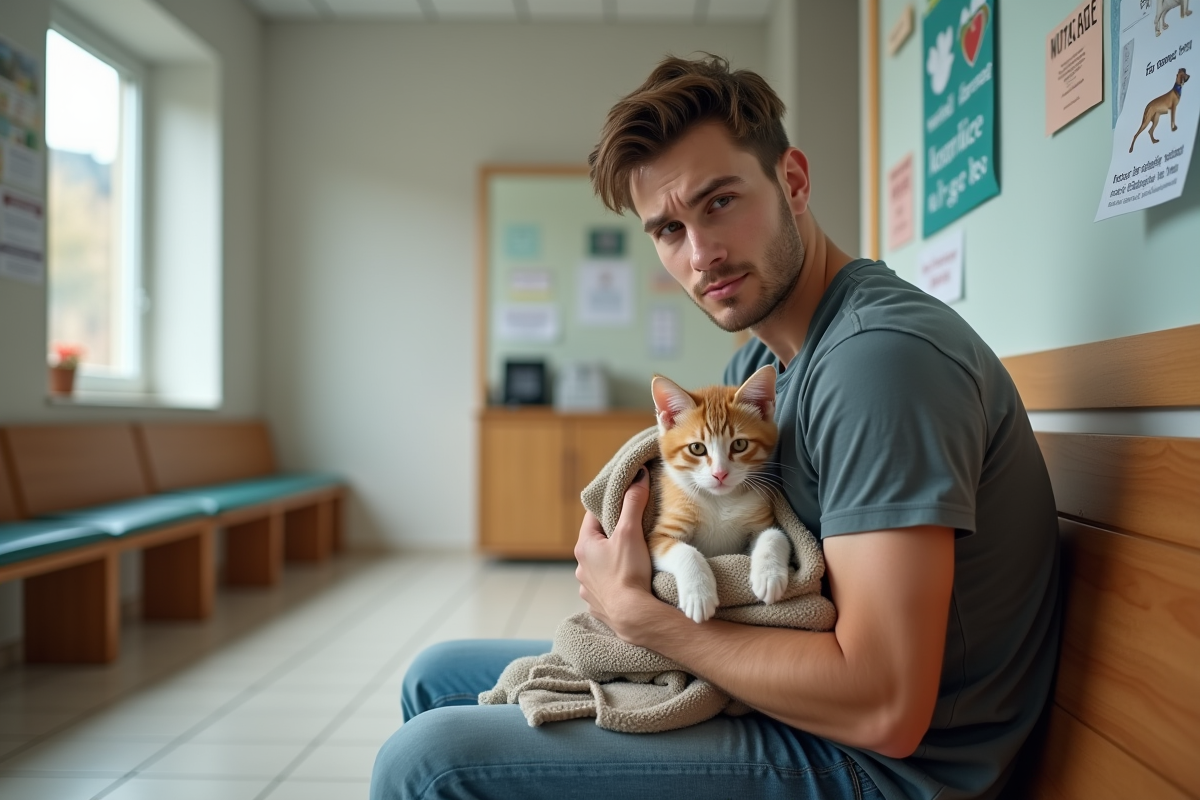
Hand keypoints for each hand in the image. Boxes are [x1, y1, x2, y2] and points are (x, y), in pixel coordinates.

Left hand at [574, 467, 654, 639]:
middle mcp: (580, 567)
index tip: (620, 503)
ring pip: (598, 567)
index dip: (607, 508)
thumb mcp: (631, 532)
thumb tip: (638, 476)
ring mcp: (587, 587)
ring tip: (630, 560)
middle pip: (595, 543)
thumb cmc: (628, 571)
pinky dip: (612, 583)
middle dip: (611, 536)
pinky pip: (603, 588)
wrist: (632, 615)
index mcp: (584, 546)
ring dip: (610, 562)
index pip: (592, 518)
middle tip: (630, 531)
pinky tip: (626, 584)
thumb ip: (633, 503)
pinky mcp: (597, 604)